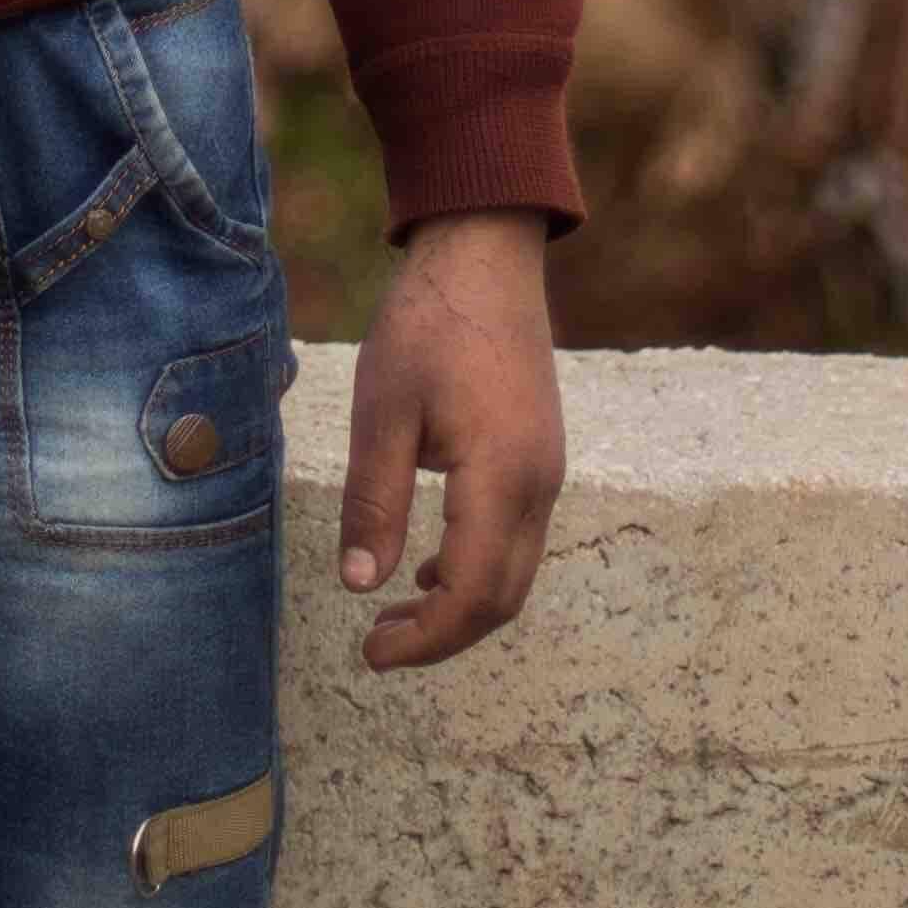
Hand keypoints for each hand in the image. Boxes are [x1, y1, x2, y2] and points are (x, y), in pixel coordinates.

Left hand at [332, 210, 563, 671]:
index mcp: (502, 477)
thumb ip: (374, 501)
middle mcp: (539, 484)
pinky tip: (427, 566)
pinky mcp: (539, 456)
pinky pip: (517, 538)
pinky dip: (476, 570)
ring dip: (460, 607)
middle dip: (442, 638)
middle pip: (502, 599)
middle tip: (376, 647)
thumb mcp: (382, 411)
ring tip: (393, 615)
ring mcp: (547, 471)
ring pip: (514, 572)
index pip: (471, 594)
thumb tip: (360, 585)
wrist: (486, 254)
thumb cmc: (428, 324)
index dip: (424, 640)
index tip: (369, 654)